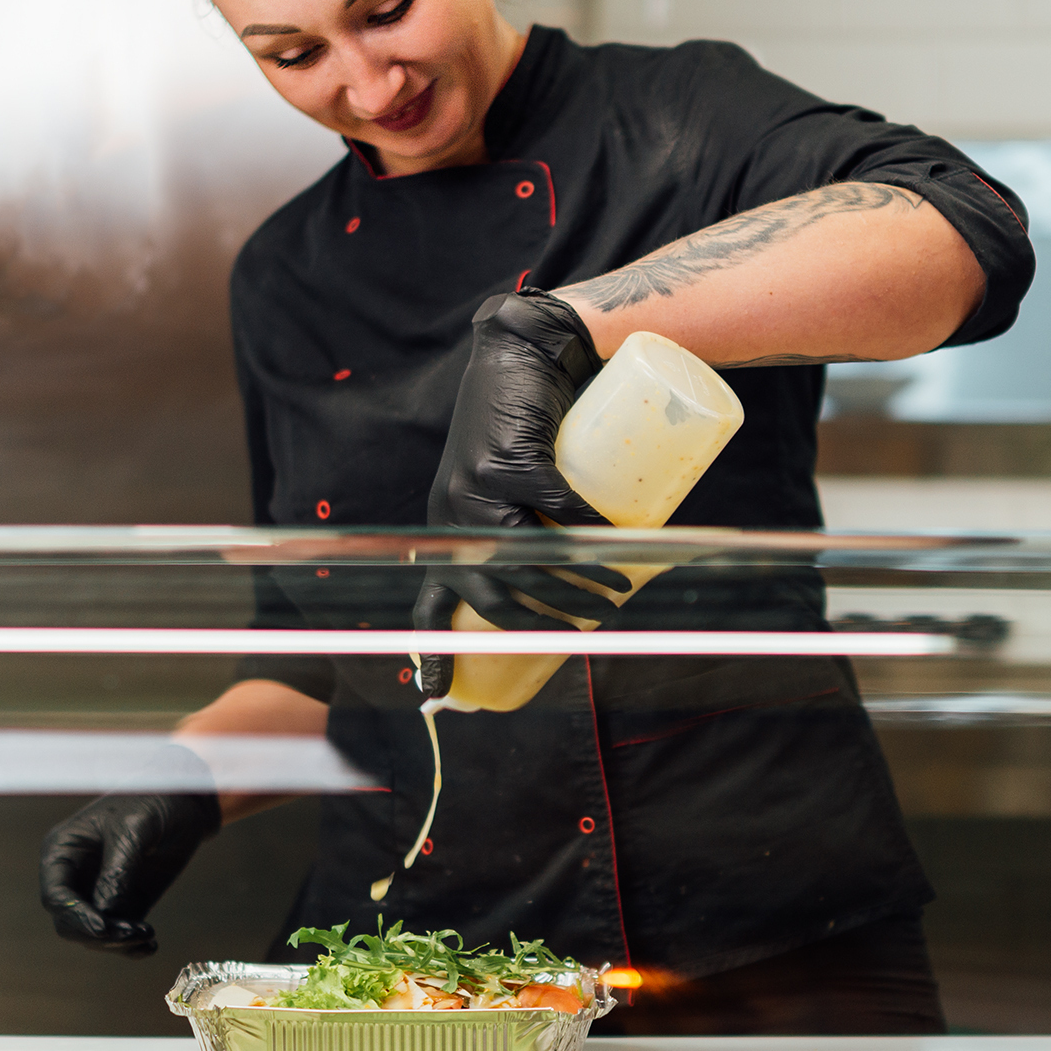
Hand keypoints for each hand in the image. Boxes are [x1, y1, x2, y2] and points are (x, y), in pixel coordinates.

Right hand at [36, 785, 220, 955]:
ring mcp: (98, 892)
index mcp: (63, 851)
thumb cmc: (153, 801)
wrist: (186, 799)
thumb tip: (106, 915)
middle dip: (97, 934)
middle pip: (70, 922)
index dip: (75, 916)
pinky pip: (119, 934)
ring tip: (147, 935)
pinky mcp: (125, 902)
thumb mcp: (135, 830)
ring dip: (117, 943)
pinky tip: (150, 945)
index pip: (56, 896)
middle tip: (133, 933)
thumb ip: (118, 871)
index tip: (103, 928)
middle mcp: (74, 876)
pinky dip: (131, 946)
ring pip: (94, 934)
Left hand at [417, 291, 614, 694]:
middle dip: (546, 621)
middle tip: (590, 630)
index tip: (433, 696)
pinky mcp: (511, 459)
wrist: (522, 354)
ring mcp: (476, 489)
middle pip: (497, 594)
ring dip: (578, 585)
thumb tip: (569, 588)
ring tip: (617, 595)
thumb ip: (517, 529)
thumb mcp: (502, 486)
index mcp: (444, 532)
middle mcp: (451, 517)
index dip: (433, 651)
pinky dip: (589, 534)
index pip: (432, 604)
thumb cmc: (522, 428)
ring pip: (530, 558)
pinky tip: (616, 546)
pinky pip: (555, 510)